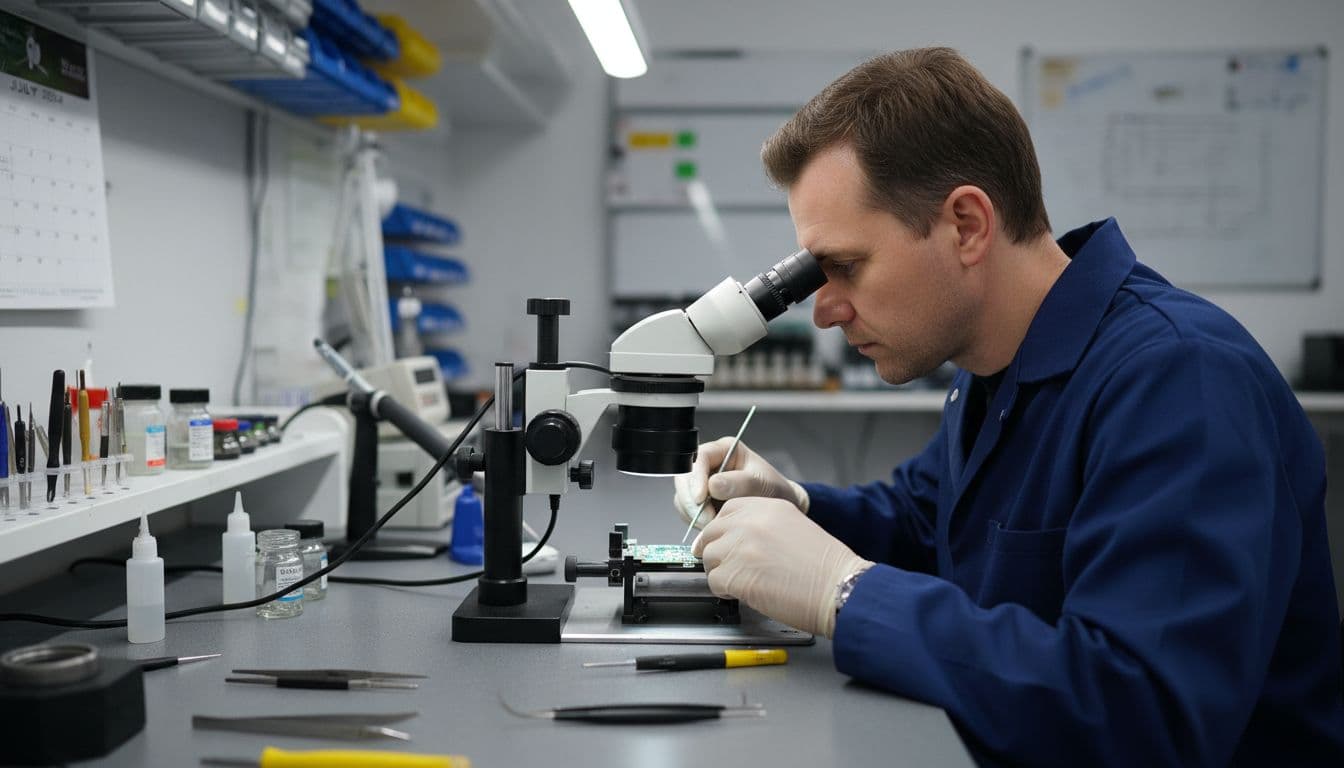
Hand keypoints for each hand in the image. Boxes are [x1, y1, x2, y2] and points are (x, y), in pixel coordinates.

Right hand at [672, 437, 809, 529]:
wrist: (778, 507)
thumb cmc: (773, 489)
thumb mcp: (761, 483)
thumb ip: (740, 483)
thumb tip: (713, 485)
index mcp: (723, 450)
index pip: (700, 457)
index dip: (696, 477)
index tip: (702, 498)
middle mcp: (709, 465)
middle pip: (685, 478)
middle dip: (691, 500)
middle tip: (705, 518)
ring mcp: (702, 484)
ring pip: (683, 496)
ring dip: (693, 513)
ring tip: (714, 523)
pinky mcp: (700, 502)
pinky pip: (686, 511)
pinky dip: (695, 521)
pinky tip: (712, 525)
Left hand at [691, 497, 869, 636]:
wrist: (838, 588)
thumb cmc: (824, 566)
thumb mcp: (793, 527)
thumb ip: (762, 526)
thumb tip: (735, 539)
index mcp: (766, 507)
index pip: (727, 511)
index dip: (725, 531)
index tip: (729, 544)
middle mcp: (750, 522)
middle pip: (711, 533)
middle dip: (718, 552)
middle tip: (733, 568)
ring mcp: (740, 546)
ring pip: (708, 558)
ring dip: (721, 572)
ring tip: (742, 582)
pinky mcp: (734, 574)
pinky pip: (714, 581)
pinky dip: (725, 591)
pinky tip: (745, 593)